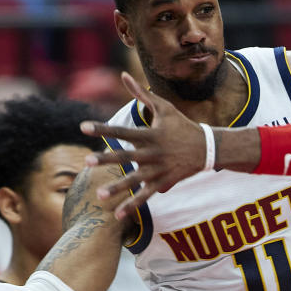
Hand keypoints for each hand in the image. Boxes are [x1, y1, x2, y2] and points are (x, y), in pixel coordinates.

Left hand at [81, 72, 207, 219]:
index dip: (102, 128)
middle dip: (107, 159)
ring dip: (118, 188)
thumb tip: (123, 75)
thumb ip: (141, 94)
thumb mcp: (164, 107)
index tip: (83, 127)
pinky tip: (117, 215)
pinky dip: (133, 205)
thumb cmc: (182, 125)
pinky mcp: (163, 182)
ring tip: (99, 195)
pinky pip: (146, 195)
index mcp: (150, 134)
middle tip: (87, 162)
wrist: (207, 148)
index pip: (122, 130)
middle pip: (126, 156)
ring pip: (135, 180)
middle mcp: (153, 152)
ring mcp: (158, 169)